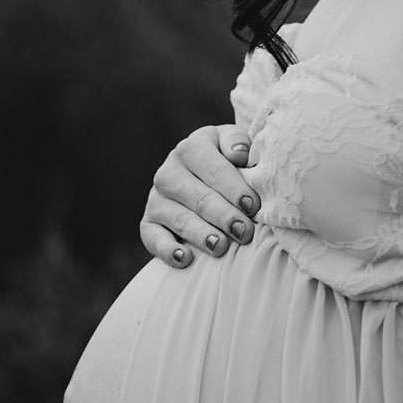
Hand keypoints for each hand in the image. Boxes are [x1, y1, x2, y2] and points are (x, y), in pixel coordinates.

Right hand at [140, 125, 259, 268]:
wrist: (202, 181)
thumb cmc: (227, 164)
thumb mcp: (233, 145)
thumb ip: (238, 144)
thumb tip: (238, 155)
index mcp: (191, 148)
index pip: (214, 168)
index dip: (234, 188)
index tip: (253, 206)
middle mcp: (168, 172)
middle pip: (198, 196)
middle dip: (223, 215)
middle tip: (243, 231)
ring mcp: (156, 199)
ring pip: (179, 219)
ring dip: (201, 234)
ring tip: (220, 246)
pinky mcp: (148, 224)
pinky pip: (154, 238)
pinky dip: (168, 250)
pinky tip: (185, 258)